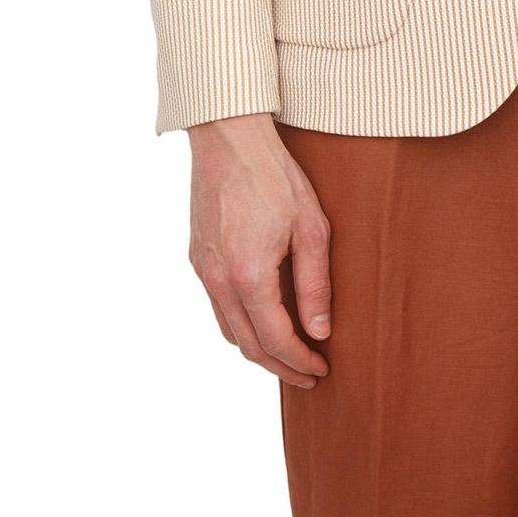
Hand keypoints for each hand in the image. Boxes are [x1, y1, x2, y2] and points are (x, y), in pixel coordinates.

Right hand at [187, 113, 331, 389]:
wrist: (229, 139)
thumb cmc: (275, 177)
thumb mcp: (312, 228)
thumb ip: (315, 284)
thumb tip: (319, 331)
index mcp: (248, 275)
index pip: (275, 339)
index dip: (299, 362)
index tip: (320, 371)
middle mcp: (218, 279)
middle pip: (247, 345)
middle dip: (279, 367)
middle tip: (307, 377)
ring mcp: (202, 269)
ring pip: (228, 330)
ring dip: (257, 350)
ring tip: (289, 355)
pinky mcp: (197, 258)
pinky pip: (217, 307)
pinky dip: (240, 325)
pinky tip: (263, 321)